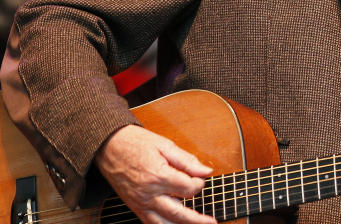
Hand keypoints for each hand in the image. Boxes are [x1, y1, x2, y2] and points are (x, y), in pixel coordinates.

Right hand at [94, 124, 216, 223]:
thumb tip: (206, 171)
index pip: (188, 188)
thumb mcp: (165, 146)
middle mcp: (149, 194)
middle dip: (197, 219)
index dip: (199, 183)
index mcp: (159, 177)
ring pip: (164, 223)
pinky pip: (149, 222)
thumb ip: (187, 161)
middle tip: (212, 222)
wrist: (109, 147)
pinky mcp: (134, 206)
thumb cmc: (137, 143)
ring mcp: (140, 203)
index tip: (200, 177)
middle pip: (179, 213)